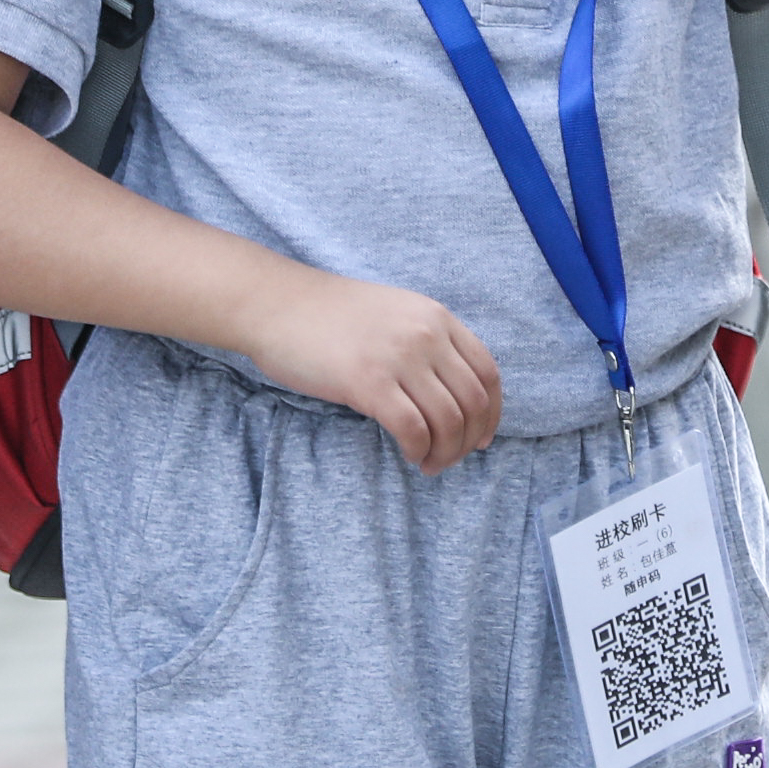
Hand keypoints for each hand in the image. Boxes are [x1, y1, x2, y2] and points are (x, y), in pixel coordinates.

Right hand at [236, 269, 504, 473]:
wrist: (277, 304)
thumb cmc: (329, 315)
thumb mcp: (394, 313)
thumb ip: (426, 341)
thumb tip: (452, 394)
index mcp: (436, 316)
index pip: (488, 372)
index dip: (491, 413)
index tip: (482, 437)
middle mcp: (426, 334)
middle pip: (473, 401)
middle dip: (469, 440)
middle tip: (451, 459)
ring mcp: (399, 357)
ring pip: (448, 421)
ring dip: (445, 452)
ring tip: (429, 463)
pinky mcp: (368, 382)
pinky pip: (413, 429)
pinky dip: (419, 451)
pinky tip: (410, 456)